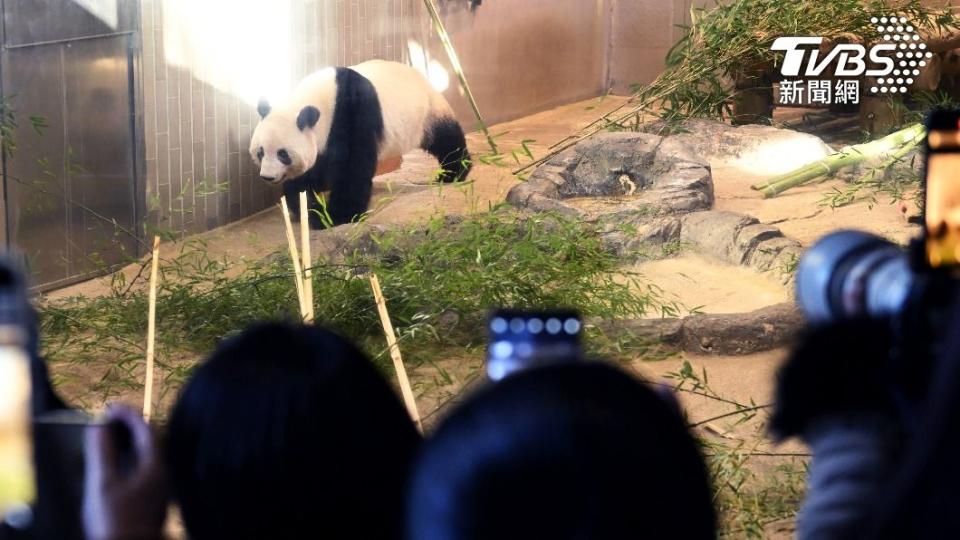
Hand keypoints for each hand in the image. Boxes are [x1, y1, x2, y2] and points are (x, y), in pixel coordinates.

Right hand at [83, 405, 167, 539]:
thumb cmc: (114, 520)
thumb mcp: (102, 484)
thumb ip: (102, 452)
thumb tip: (99, 426)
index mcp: (156, 466)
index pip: (146, 429)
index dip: (128, 415)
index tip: (110, 407)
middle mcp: (165, 473)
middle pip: (152, 439)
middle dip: (132, 426)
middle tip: (110, 419)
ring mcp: (162, 486)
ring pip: (150, 453)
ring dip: (132, 441)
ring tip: (111, 436)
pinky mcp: (155, 497)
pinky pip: (147, 466)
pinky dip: (133, 456)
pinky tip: (119, 461)